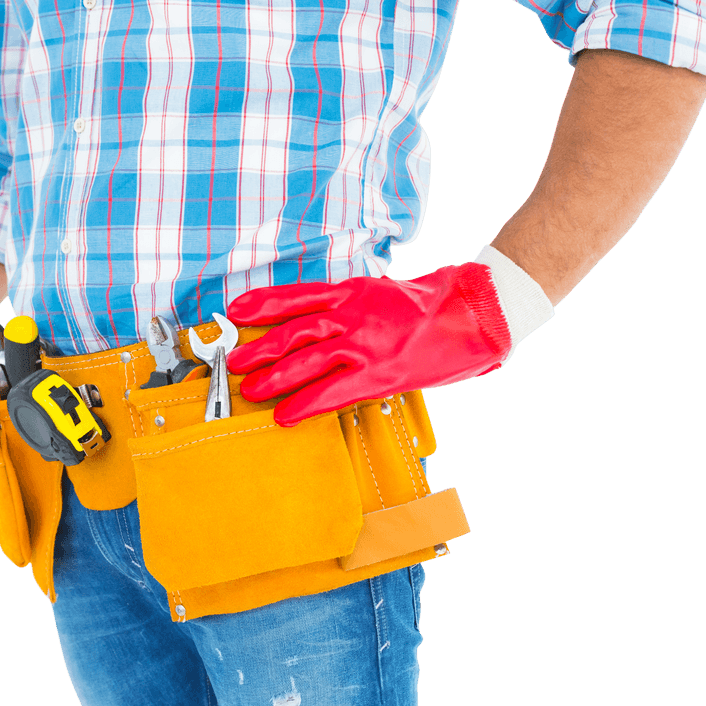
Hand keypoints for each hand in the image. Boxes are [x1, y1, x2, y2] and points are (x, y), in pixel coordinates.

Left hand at [225, 264, 512, 426]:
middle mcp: (352, 313)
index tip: (235, 311)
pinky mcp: (379, 372)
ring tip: (249, 390)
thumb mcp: (379, 294)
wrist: (473, 314)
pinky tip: (285, 415)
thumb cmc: (427, 307)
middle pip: (293, 330)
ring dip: (272, 377)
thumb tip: (313, 323)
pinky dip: (305, 404)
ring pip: (306, 360)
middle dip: (258, 349)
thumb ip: (346, 306)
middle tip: (232, 361)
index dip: (261, 304)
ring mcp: (364, 343)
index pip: (296, 295)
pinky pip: (332, 391)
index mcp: (352, 290)